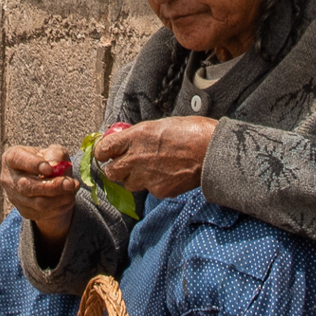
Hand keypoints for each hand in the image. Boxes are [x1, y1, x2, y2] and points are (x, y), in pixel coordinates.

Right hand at [1, 144, 77, 246]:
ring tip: (73, 188)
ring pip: (38, 203)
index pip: (19, 160)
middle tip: (70, 183)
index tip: (50, 168)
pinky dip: (60, 207)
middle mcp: (9, 179)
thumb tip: (54, 165)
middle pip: (27, 187)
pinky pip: (43, 213)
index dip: (34, 165)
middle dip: (52, 186)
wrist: (47, 179)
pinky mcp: (24, 211)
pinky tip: (69, 197)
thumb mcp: (54, 151)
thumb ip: (55, 154)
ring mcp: (15, 197)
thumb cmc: (49, 160)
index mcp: (12, 157)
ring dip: (60, 198)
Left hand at [95, 117, 216, 198]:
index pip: (103, 148)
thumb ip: (140, 135)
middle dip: (116, 169)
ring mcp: (147, 177)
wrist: (212, 152)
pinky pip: (150, 190)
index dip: (103, 151)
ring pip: (129, 184)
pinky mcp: (159, 191)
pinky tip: (168, 174)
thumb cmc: (191, 132)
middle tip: (125, 164)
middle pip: (111, 172)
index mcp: (136, 137)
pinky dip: (155, 184)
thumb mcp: (160, 125)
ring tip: (151, 169)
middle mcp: (136, 158)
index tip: (106, 152)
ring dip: (135, 178)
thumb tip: (128, 139)